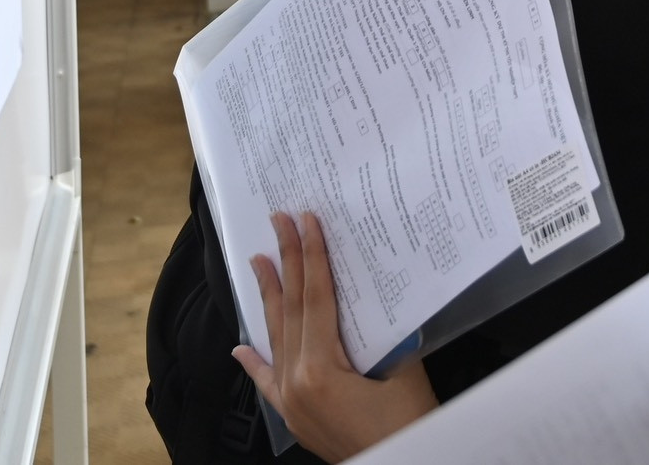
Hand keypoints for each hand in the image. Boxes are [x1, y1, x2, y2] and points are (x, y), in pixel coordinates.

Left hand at [235, 212, 437, 460]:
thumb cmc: (408, 426)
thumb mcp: (405, 373)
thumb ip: (388, 336)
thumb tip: (381, 300)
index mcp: (320, 369)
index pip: (315, 298)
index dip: (311, 256)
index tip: (305, 222)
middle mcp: (296, 383)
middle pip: (291, 310)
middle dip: (285, 263)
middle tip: (278, 223)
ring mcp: (290, 402)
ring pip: (277, 338)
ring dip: (269, 297)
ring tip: (259, 261)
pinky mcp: (294, 418)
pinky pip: (268, 384)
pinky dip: (255, 364)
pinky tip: (240, 349)